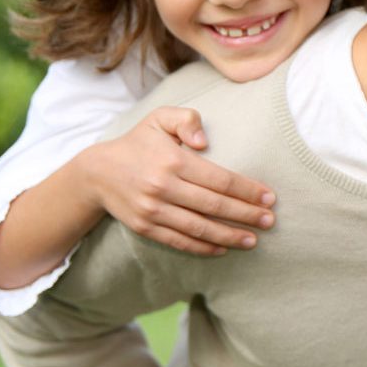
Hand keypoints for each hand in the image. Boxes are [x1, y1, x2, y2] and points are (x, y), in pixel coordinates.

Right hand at [73, 106, 275, 254]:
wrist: (96, 173)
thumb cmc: (138, 143)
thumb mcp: (159, 118)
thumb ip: (186, 120)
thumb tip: (204, 141)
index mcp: (173, 161)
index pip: (220, 179)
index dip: (247, 190)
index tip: (269, 198)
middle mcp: (163, 187)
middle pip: (214, 205)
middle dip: (246, 215)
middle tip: (270, 221)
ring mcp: (153, 211)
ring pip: (199, 228)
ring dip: (230, 236)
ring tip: (253, 240)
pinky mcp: (145, 228)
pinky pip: (179, 241)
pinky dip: (203, 247)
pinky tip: (223, 249)